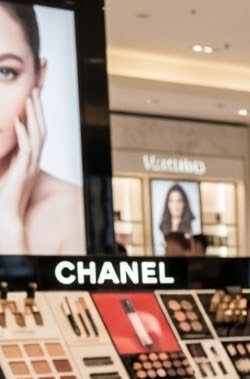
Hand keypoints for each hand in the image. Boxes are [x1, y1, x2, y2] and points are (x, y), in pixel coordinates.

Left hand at [0, 89, 44, 252]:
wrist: (8, 215)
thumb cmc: (5, 194)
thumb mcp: (4, 168)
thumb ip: (6, 154)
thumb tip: (1, 137)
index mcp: (30, 159)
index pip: (36, 131)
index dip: (36, 113)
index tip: (34, 94)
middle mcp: (34, 160)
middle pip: (41, 129)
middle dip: (38, 108)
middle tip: (36, 88)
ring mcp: (31, 166)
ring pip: (38, 136)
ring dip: (34, 116)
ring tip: (30, 97)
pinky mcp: (24, 172)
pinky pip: (27, 149)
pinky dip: (23, 133)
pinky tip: (18, 121)